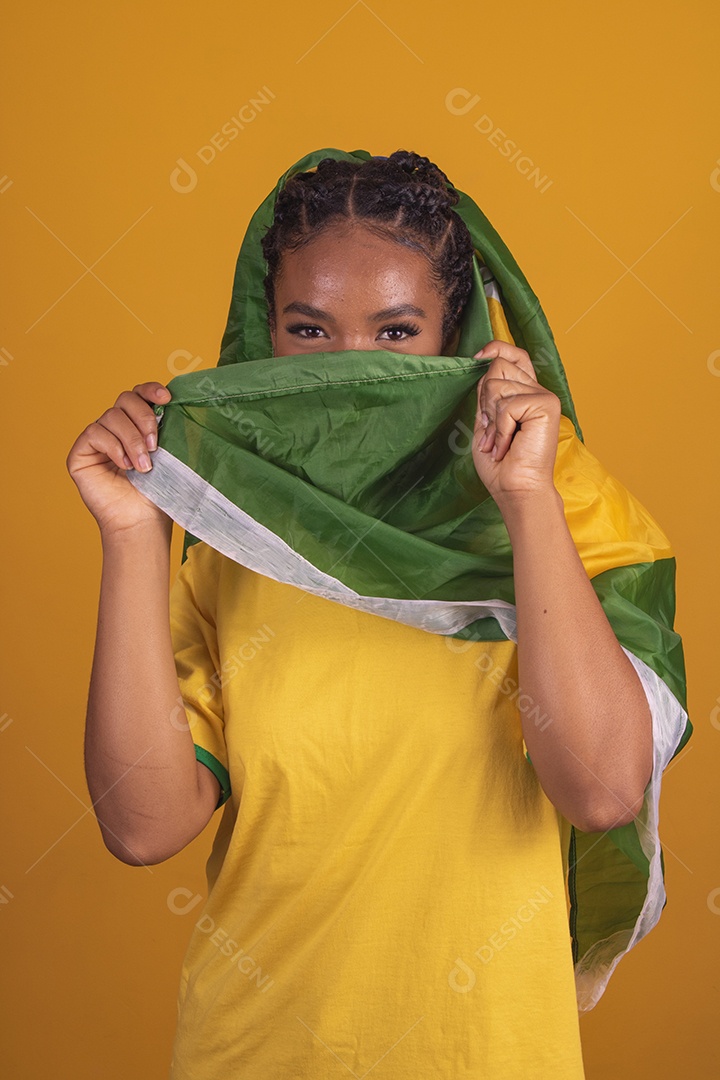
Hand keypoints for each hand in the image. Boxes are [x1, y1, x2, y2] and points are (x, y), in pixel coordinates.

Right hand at [66, 382, 172, 536]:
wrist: (141, 521)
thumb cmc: (158, 493)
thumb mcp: (170, 456)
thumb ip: (169, 429)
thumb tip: (177, 404)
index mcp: (137, 425)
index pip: (139, 395)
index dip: (150, 390)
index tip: (166, 398)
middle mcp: (116, 429)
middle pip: (124, 399)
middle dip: (144, 418)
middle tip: (155, 445)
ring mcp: (97, 440)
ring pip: (111, 416)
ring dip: (131, 440)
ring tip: (143, 466)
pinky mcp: (80, 453)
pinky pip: (95, 433)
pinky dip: (113, 446)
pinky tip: (124, 465)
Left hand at [471, 341, 560, 504]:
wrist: (515, 489)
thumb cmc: (500, 464)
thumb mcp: (486, 421)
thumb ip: (487, 394)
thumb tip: (483, 363)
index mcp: (525, 393)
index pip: (514, 355)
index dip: (496, 349)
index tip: (477, 358)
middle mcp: (537, 391)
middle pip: (498, 367)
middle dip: (485, 399)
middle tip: (491, 429)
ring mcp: (544, 397)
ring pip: (497, 385)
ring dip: (491, 419)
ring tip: (498, 443)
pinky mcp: (546, 405)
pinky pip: (507, 405)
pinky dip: (500, 429)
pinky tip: (507, 446)